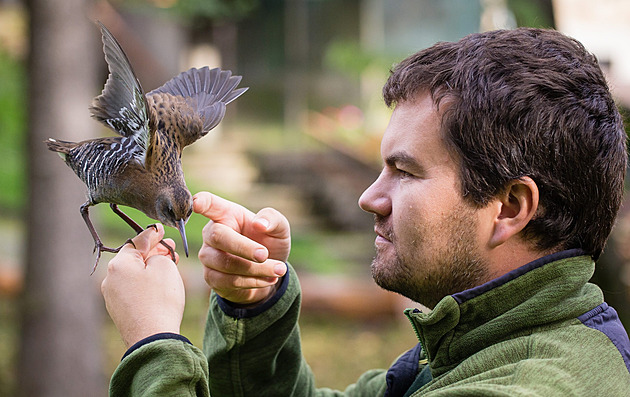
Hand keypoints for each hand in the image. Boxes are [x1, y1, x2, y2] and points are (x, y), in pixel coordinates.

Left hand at [101, 224, 183, 347]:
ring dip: (149, 268)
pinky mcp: (119, 310)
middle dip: (153, 252)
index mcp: (119, 263)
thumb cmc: (160, 299)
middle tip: (170, 249)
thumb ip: (158, 254)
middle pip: (134, 258)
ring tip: (168, 267)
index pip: (138, 241)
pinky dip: (145, 283)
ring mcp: (112, 296)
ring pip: (133, 274)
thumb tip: (154, 257)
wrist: (152, 338)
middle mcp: (110, 278)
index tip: (162, 231)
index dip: (153, 235)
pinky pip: (132, 289)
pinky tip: (159, 286)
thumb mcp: (165, 267)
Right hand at [193, 192, 289, 304]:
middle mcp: (212, 233)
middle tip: (265, 255)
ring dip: (256, 269)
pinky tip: (268, 279)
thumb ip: (272, 219)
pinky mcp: (212, 278)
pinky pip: (229, 281)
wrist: (269, 272)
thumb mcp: (279, 228)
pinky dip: (253, 282)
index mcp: (227, 214)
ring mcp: (209, 256)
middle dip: (244, 248)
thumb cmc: (269, 241)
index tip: (197, 203)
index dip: (201, 202)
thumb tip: (259, 224)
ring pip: (226, 263)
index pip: (210, 204)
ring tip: (278, 269)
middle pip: (218, 237)